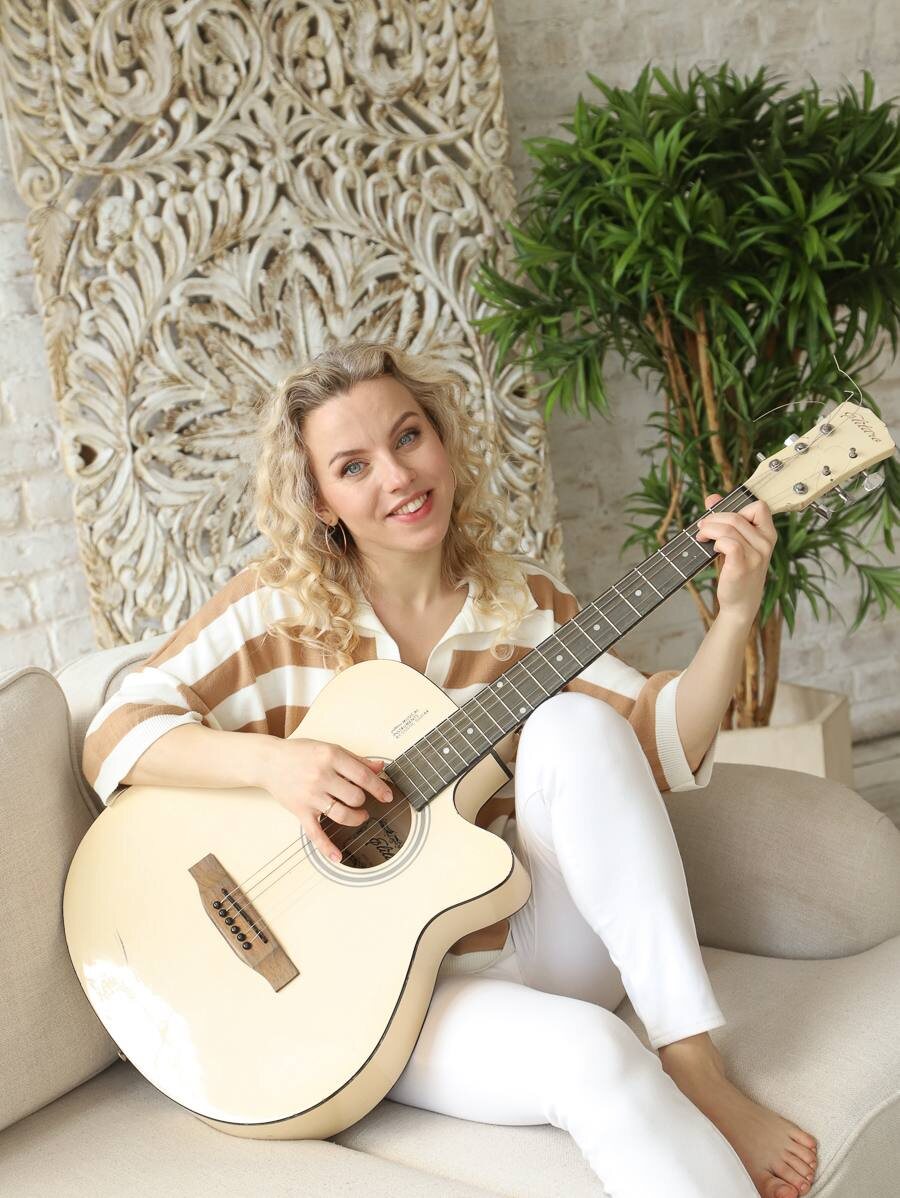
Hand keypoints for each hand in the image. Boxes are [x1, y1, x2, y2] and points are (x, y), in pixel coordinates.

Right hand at [259, 738, 392, 862]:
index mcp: (331, 757)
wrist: (268, 761)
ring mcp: (311, 796)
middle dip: (364, 801)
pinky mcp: (301, 811)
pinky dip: (327, 847)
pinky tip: (337, 857)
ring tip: (360, 815)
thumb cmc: (299, 753)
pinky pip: (316, 833)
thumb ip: (356, 759)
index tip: (387, 795)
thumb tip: (380, 767)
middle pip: (355, 797)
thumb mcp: (330, 748)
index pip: (363, 776)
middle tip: (364, 801)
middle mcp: (322, 776)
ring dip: (357, 818)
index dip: (379, 788)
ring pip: (342, 814)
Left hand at [695, 493, 776, 626]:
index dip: (738, 508)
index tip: (722, 517)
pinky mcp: (743, 565)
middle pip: (736, 516)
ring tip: (702, 536)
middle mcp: (766, 543)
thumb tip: (712, 497)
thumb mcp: (736, 543)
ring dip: (709, 529)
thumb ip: (726, 520)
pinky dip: (716, 541)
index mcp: (768, 534)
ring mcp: (756, 555)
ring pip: (729, 528)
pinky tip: (713, 548)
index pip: (759, 506)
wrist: (740, 603)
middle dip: (713, 518)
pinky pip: (728, 542)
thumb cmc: (738, 571)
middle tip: (702, 527)